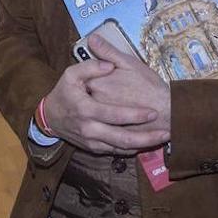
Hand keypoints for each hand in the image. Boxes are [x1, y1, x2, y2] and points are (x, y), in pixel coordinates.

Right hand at [43, 34, 170, 154]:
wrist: (49, 118)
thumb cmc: (64, 93)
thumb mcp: (71, 74)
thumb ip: (91, 66)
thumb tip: (109, 65)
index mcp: (85, 109)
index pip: (114, 115)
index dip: (134, 115)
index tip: (153, 112)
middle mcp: (90, 129)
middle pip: (123, 138)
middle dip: (147, 137)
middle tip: (167, 131)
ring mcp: (92, 141)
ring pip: (121, 148)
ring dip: (144, 145)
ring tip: (163, 138)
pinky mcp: (94, 148)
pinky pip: (116, 151)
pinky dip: (133, 148)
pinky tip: (147, 143)